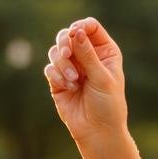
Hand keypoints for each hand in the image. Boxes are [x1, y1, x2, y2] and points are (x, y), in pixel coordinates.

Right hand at [44, 17, 126, 146]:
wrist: (97, 132)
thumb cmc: (107, 105)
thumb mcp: (101, 77)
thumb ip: (87, 54)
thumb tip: (76, 31)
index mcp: (104, 51)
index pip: (90, 27)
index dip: (80, 26)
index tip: (74, 32)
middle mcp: (87, 56)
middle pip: (68, 35)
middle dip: (65, 43)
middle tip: (66, 54)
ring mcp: (71, 68)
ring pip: (56, 51)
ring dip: (62, 64)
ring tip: (73, 81)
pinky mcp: (58, 80)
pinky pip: (50, 68)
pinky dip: (57, 75)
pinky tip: (68, 88)